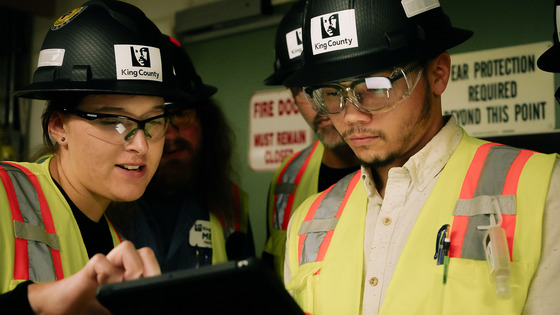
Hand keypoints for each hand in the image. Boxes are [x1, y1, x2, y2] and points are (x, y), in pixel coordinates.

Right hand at [28, 241, 159, 314]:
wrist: (62, 310)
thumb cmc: (93, 309)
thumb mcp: (118, 307)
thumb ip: (131, 302)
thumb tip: (149, 305)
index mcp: (132, 276)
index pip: (153, 264)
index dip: (157, 275)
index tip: (154, 292)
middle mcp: (121, 267)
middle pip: (146, 252)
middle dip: (148, 269)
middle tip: (138, 288)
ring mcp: (105, 266)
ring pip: (127, 247)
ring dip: (130, 268)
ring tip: (122, 286)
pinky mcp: (87, 270)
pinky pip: (100, 260)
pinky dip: (106, 273)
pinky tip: (101, 286)